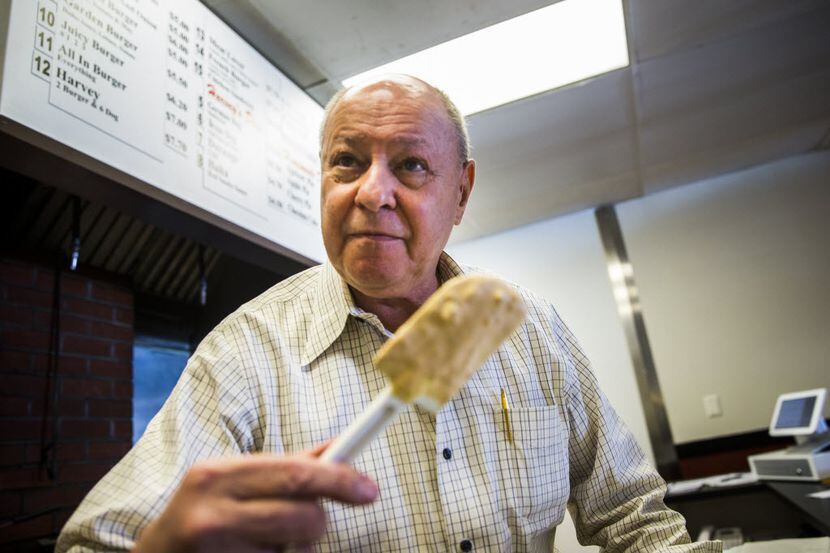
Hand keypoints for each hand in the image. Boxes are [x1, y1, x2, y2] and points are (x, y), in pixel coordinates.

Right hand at [132, 447, 377, 552]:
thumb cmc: (203, 513)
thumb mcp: (233, 481)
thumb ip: (287, 466)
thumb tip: (339, 448)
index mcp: (218, 474)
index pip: (295, 472)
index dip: (339, 480)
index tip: (369, 490)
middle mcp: (213, 511)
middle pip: (302, 516)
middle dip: (319, 521)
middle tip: (314, 522)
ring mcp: (217, 551)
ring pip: (294, 551)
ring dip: (298, 547)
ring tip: (270, 539)